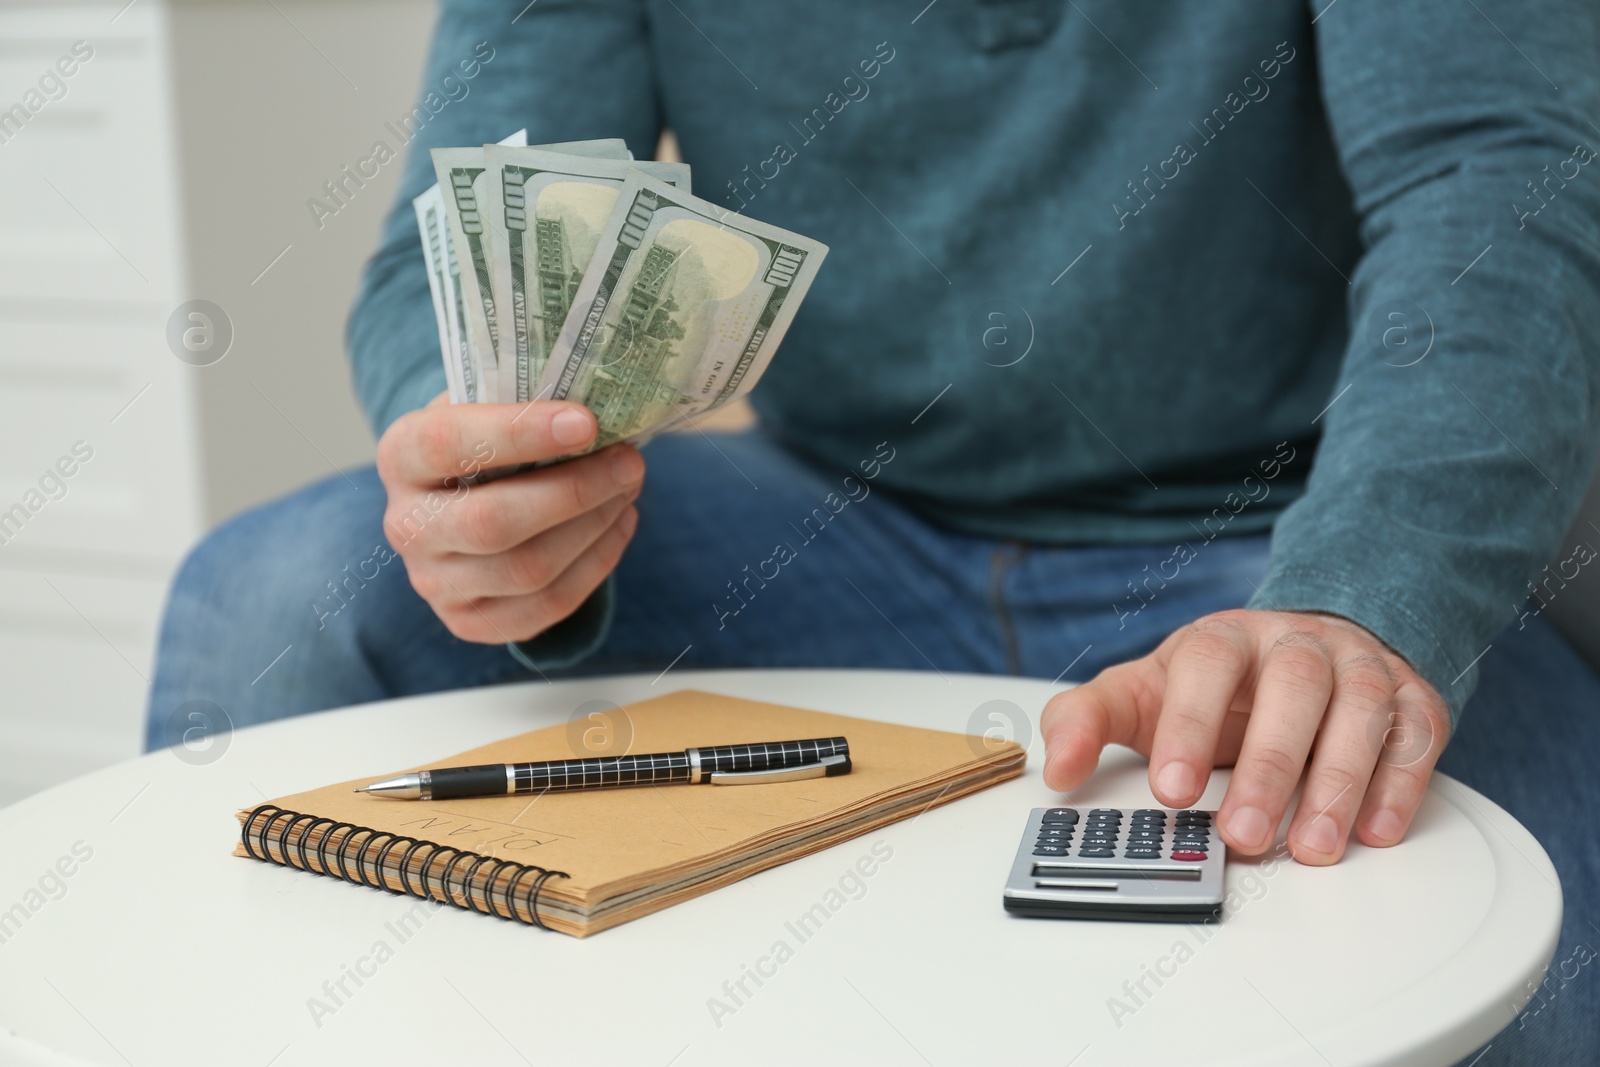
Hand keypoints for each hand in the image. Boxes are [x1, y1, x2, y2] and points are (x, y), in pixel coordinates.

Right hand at [376, 393, 642, 642]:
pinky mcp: (470, 622)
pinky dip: (596, 564)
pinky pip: (546, 606)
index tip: (586, 422)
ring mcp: (434, 582)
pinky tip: (619, 524)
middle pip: (493, 522)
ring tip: (628, 488)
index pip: (448, 444)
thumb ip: (526, 399)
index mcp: (401, 456)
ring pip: (527, 569)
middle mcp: (407, 525)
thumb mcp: (490, 405)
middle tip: (629, 462)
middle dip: (575, 491)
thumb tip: (603, 400)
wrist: (465, 498)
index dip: (520, 433)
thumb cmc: (487, 441)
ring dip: (594, 526)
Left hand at [1040, 609, 1450, 864]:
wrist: (1305, 646)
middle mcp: (1297, 644)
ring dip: (1339, 783)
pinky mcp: (1412, 698)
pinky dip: (1401, 783)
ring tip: (1311, 847)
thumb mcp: (1144, 693)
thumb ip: (1088, 721)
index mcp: (1225, 638)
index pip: (1208, 666)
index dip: (1189, 724)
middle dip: (1268, 767)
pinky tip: (1375, 831)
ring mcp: (1360, 667)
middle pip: (1293, 688)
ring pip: (1362, 710)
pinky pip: (1416, 734)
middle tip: (1241, 838)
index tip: (1171, 791)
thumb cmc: (1217, 684)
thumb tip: (1057, 770)